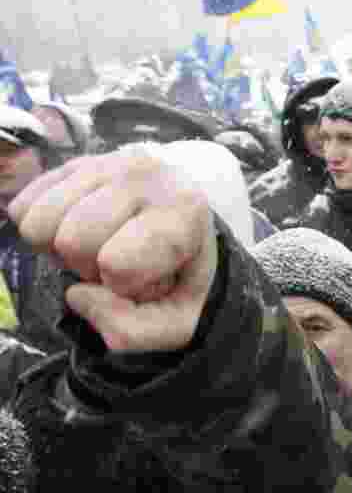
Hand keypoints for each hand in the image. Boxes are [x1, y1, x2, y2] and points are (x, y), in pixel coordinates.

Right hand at [8, 147, 218, 352]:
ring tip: (100, 248)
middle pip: (73, 239)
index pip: (119, 263)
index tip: (150, 278)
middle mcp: (145, 174)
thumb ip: (133, 330)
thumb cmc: (182, 278)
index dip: (125, 287)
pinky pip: (24, 207)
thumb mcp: (178, 322)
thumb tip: (78, 294)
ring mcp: (105, 162)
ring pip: (39, 221)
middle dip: (89, 269)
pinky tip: (79, 232)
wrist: (186, 232)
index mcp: (185, 211)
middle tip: (119, 266)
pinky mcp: (73, 163)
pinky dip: (43, 234)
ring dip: (62, 250)